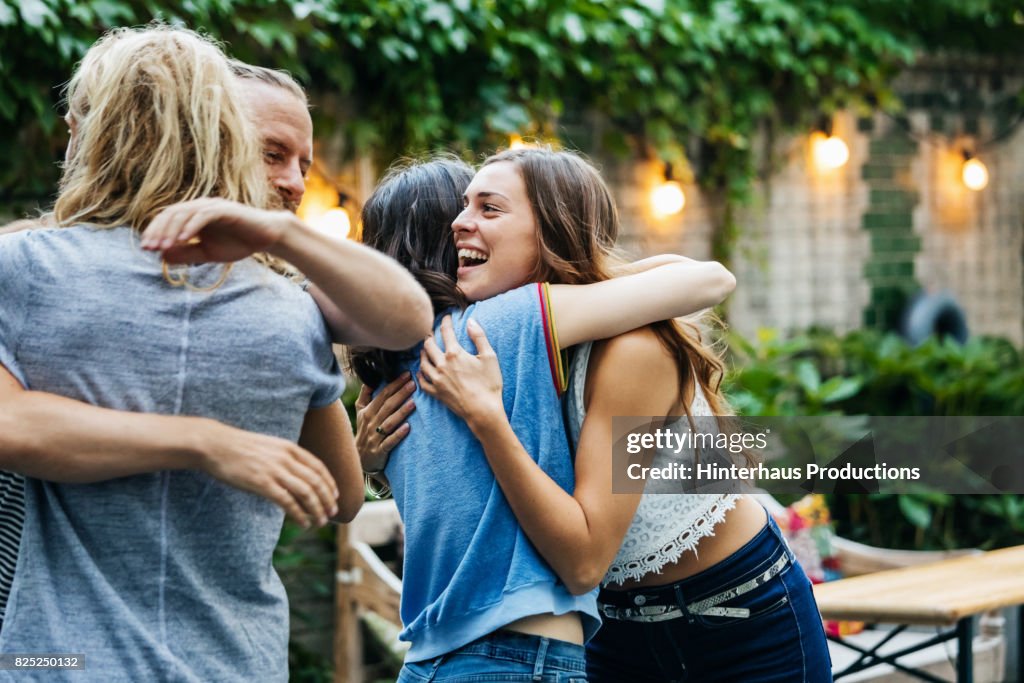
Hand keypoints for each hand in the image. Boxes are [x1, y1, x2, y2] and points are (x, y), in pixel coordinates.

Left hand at [140, 198, 291, 263]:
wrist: (266, 238)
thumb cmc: (238, 243)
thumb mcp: (207, 253)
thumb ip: (186, 254)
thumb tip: (162, 256)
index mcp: (194, 214)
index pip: (168, 219)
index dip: (155, 232)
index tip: (146, 248)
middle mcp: (200, 206)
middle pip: (171, 213)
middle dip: (158, 230)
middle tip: (150, 247)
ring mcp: (212, 206)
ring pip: (184, 213)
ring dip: (172, 229)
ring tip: (164, 246)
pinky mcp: (225, 209)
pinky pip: (203, 215)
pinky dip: (191, 226)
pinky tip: (183, 239)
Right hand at [195, 419, 338, 527]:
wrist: (215, 444)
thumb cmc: (239, 447)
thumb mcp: (268, 446)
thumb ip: (284, 458)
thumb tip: (296, 475)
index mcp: (289, 448)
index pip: (318, 467)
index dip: (330, 483)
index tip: (335, 495)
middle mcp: (286, 458)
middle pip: (316, 481)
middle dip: (328, 499)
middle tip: (333, 512)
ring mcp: (274, 470)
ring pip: (306, 493)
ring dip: (317, 509)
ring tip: (321, 521)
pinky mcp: (262, 483)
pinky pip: (287, 502)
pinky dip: (299, 514)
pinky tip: (303, 523)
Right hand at [355, 373, 414, 472]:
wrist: (359, 458)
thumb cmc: (364, 431)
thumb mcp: (361, 412)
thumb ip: (365, 396)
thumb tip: (369, 379)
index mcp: (368, 411)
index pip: (382, 395)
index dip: (394, 384)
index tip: (407, 374)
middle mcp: (371, 422)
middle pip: (387, 406)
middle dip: (400, 394)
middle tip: (413, 384)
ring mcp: (375, 437)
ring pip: (389, 422)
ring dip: (401, 412)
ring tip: (413, 402)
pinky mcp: (379, 450)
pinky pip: (389, 441)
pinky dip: (398, 434)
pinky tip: (408, 427)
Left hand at [418, 316, 503, 426]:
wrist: (483, 411)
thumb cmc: (489, 384)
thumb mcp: (489, 357)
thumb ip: (479, 337)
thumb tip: (471, 321)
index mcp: (455, 354)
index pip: (446, 332)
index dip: (445, 321)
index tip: (446, 317)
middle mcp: (442, 365)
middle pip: (428, 345)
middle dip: (429, 336)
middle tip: (431, 333)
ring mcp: (437, 380)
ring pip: (423, 362)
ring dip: (423, 353)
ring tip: (425, 349)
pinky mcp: (436, 393)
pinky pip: (422, 381)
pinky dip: (420, 374)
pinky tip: (422, 371)